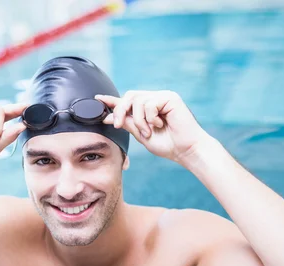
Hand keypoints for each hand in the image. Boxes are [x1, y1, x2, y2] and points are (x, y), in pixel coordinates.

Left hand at [96, 90, 216, 165]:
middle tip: (116, 125)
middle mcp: (155, 99)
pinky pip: (150, 103)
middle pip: (129, 96)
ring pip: (137, 101)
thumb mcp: (141, 135)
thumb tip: (108, 117)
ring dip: (138, 120)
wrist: (186, 151)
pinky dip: (150, 118)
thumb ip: (128, 124)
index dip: (113, 100)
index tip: (98, 99)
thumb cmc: (168, 145)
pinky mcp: (170, 98)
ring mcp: (163, 97)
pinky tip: (159, 125)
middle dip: (120, 110)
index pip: (128, 101)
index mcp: (148, 108)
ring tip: (148, 132)